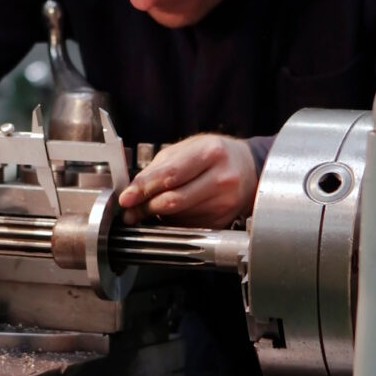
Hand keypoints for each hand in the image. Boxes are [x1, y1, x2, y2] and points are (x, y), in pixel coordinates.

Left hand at [118, 134, 257, 227]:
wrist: (248, 168)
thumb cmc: (213, 155)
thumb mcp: (186, 149)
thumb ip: (157, 169)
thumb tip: (132, 193)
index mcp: (211, 153)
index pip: (170, 175)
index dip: (143, 189)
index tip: (126, 199)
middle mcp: (221, 179)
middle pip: (173, 201)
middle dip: (146, 207)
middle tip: (131, 210)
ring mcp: (224, 203)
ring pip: (178, 217)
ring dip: (158, 216)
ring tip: (152, 208)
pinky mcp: (222, 221)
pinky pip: (187, 226)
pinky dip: (173, 222)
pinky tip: (174, 212)